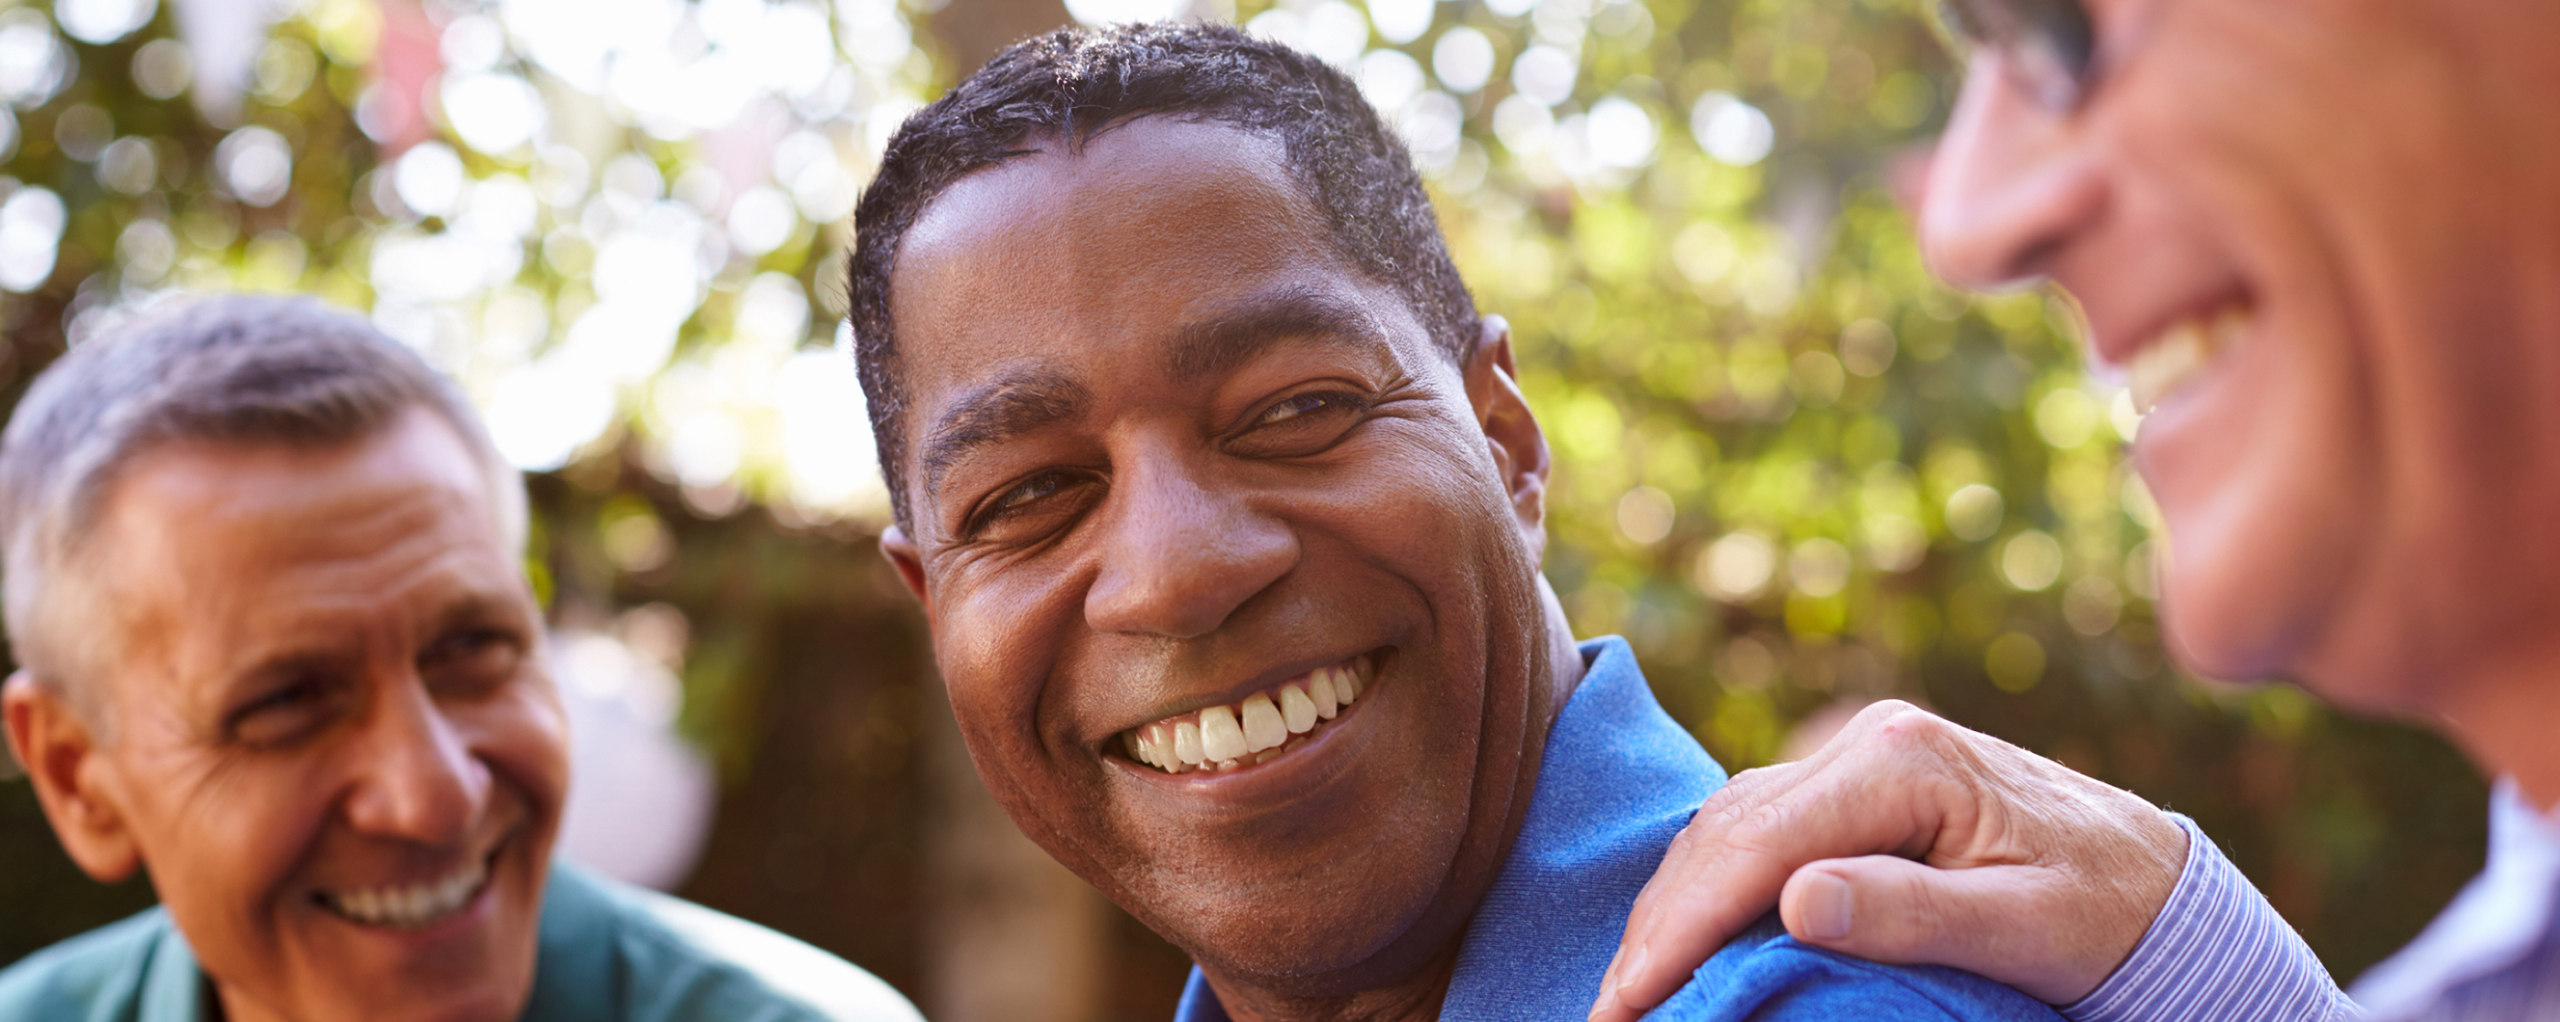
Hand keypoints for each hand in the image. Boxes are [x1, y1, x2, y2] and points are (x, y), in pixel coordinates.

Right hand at [1588, 700, 2188, 1020]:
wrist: (2156, 879)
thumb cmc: (2104, 912)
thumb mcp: (2025, 927)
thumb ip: (1912, 912)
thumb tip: (1795, 902)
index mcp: (1905, 762)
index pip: (1760, 846)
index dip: (1684, 928)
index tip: (1631, 1000)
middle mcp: (1868, 742)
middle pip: (1726, 830)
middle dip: (1660, 926)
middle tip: (1611, 1011)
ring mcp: (1856, 758)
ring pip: (1725, 824)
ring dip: (1672, 906)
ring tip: (1632, 985)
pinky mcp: (1852, 786)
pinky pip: (1753, 828)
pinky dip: (1705, 885)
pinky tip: (1683, 937)